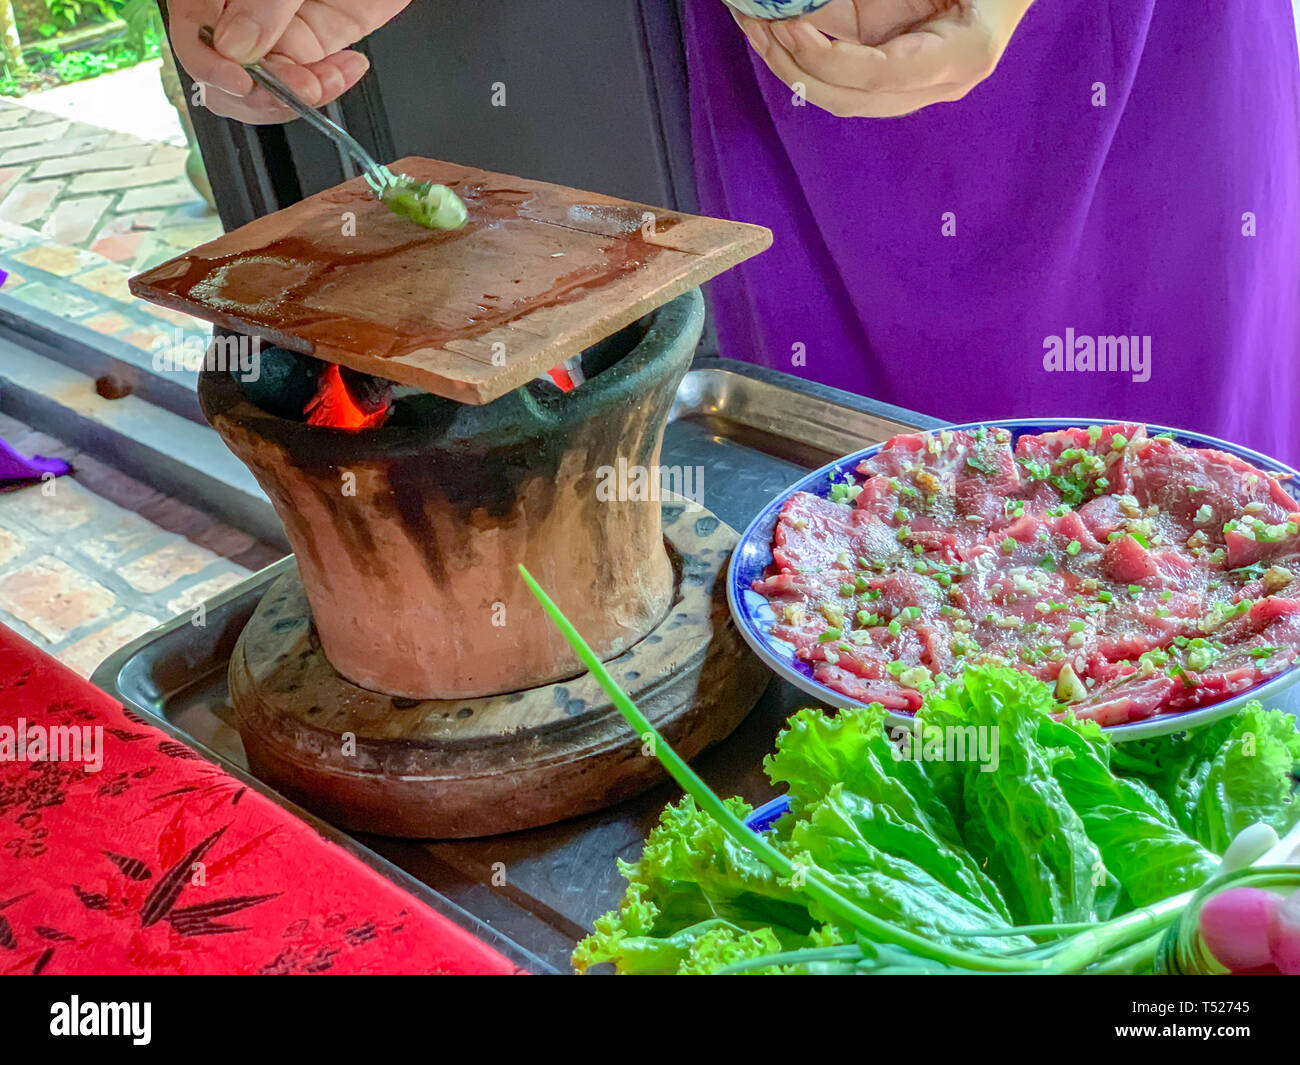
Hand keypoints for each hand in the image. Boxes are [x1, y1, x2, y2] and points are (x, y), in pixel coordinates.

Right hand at [168, 0, 411, 123]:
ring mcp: (277, 33)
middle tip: (299, 87)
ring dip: (297, 97)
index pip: (194, 34)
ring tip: (328, 79)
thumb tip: (233, 49)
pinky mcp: (316, 46)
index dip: (209, 65)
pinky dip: (329, 87)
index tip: (239, 81)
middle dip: (260, 94)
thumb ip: (259, 3)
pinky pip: (310, 83)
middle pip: (224, 77)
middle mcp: (240, 13)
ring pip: (265, 91)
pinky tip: (349, 66)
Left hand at [731, 0, 1033, 117]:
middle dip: (795, 64)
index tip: (789, 26)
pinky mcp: (897, 74)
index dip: (829, 57)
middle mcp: (940, 82)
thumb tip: (811, 4)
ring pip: (840, 94)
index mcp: (964, 53)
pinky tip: (773, 29)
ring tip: (751, 22)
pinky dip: (805, 54)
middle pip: (852, 98)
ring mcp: (917, 85)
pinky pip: (842, 75)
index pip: (881, 75)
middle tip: (755, 22)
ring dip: (790, 61)